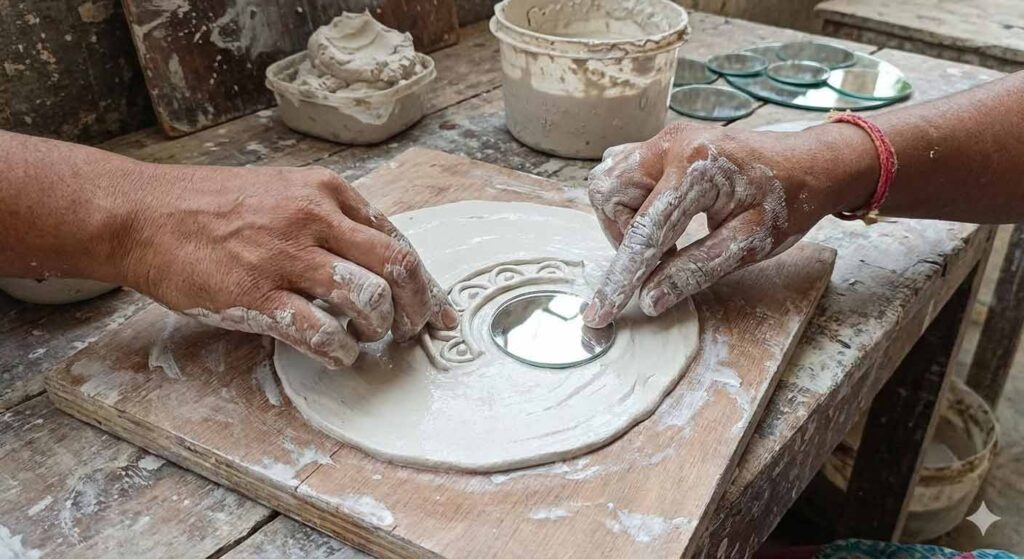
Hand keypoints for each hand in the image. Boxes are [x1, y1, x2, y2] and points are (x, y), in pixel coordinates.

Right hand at [119, 164, 456, 367]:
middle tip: (414, 332)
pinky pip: (320, 331)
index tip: (439, 310)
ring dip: (380, 329)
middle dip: (418, 308)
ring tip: (367, 340)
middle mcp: (315, 218)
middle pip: (398, 267)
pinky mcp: (256, 294)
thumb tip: (380, 265)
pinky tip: (337, 354)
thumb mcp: (285, 193)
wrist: (144, 214)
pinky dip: (340, 351)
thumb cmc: (216, 208)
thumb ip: (332, 220)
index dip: (426, 282)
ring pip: (369, 299)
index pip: (397, 240)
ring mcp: (286, 256)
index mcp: (327, 191)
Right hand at [583, 122, 872, 326]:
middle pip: (609, 195)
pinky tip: (664, 218)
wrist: (811, 164)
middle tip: (659, 259)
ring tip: (666, 239)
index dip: (621, 278)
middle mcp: (671, 144)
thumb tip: (650, 299)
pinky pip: (623, 171)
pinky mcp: (663, 143)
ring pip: (610, 182)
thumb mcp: (749, 245)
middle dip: (622, 236)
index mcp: (696, 168)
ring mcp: (664, 139)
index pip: (644, 233)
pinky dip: (632, 201)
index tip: (600, 313)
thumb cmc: (787, 203)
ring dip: (625, 219)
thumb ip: (696, 271)